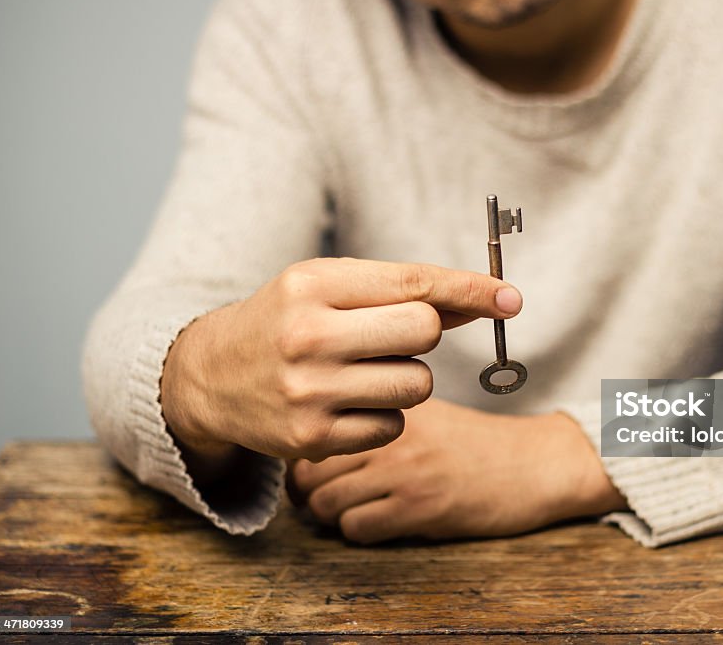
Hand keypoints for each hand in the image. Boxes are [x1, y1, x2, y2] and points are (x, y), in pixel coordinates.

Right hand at [159, 258, 522, 479]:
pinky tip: (348, 403)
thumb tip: (485, 300)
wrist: (210, 376)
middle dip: (424, 334)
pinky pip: (394, 427)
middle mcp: (308, 336)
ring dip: (407, 378)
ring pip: (417, 384)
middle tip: (390, 336)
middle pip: (425, 332)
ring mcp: (309, 391)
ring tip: (364, 371)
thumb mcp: (330, 288)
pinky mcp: (312, 439)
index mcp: (313, 285)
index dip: (470, 290)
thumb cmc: (286, 320)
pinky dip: (384, 416)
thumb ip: (403, 292)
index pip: (414, 284)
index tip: (512, 298)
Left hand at [286, 398, 627, 542]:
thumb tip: (324, 437)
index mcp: (393, 405)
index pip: (320, 427)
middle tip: (327, 494)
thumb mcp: (428, 414)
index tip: (319, 465)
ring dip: (333, 514)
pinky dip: (360, 531)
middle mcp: (393, 433)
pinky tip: (381, 522)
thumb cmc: (479, 444)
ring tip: (354, 509)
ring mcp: (406, 471)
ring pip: (326, 502)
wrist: (536, 464)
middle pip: (311, 468)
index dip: (309, 454)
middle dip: (311, 489)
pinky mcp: (420, 508)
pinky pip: (357, 528)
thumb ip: (380, 416)